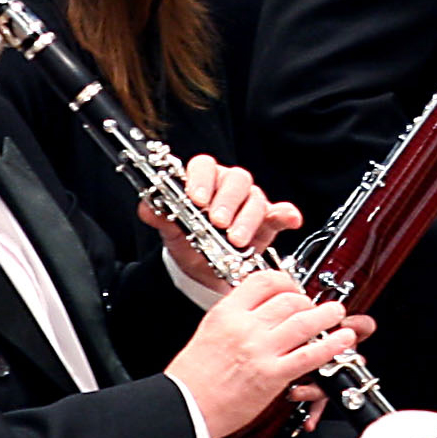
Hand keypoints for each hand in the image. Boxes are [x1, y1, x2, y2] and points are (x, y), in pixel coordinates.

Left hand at [135, 155, 304, 284]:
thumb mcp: (171, 232)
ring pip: (255, 198)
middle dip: (226, 201)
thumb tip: (147, 206)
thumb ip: (159, 216)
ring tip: (236, 240)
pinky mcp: (269, 220)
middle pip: (235, 179)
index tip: (196, 199)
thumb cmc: (189, 243)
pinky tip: (289, 220)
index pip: (204, 166)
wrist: (203, 271)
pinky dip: (286, 215)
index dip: (200, 179)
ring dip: (247, 218)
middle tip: (217, 222)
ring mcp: (251, 202)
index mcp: (204, 182)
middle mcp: (228, 187)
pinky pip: (281, 212)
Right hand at [166, 272, 363, 437]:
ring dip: (327, 315)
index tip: (293, 287)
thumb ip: (236, 315)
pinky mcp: (272, 375)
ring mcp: (260, 350)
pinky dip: (331, 345)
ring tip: (336, 313)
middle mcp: (245, 327)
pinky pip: (309, 354)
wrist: (185, 408)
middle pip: (289, 299)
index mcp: (227, 313)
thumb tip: (261, 304)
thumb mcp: (210, 331)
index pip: (264, 281)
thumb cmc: (194, 376)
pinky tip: (343, 339)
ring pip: (304, 321)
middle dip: (307, 301)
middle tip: (314, 307)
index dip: (286, 281)